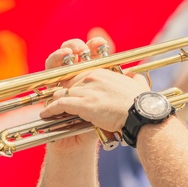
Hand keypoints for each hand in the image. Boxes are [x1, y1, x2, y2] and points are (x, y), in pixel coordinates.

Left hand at [40, 33, 149, 149]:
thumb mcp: (137, 83)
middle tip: (58, 100)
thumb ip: (133, 77)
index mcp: (102, 71)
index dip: (74, 84)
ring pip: (62, 92)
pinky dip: (51, 110)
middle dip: (63, 91)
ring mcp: (86, 90)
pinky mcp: (82, 104)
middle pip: (69, 83)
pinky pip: (60, 104)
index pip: (80, 75)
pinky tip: (46, 114)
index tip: (71, 90)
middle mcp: (92, 77)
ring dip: (55, 101)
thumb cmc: (141, 101)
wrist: (141, 113)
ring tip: (50, 109)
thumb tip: (135, 75)